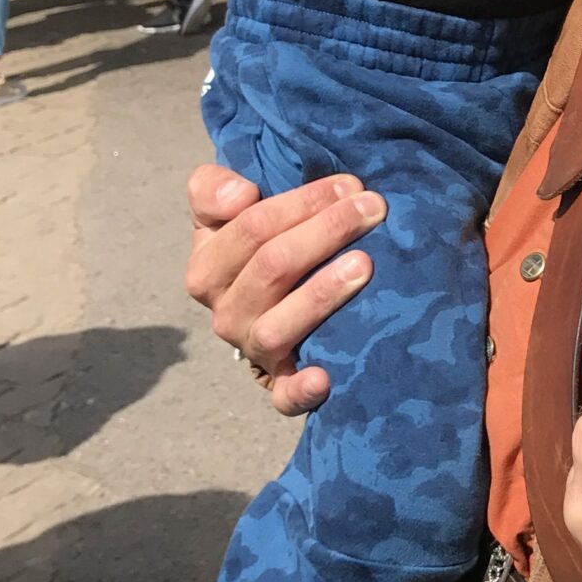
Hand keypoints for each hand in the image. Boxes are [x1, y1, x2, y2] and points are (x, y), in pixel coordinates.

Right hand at [184, 163, 385, 414]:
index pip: (252, 228)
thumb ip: (213, 190)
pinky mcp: (279, 385)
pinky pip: (283, 396)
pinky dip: (300, 390)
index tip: (350, 185)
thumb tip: (239, 195)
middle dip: (327, 231)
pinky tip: (325, 377)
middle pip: (272, 267)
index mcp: (207, 269)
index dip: (303, 202)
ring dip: (321, 294)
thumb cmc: (256, 246)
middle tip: (373, 208)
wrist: (268, 303)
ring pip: (277, 325)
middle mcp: (225, 314)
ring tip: (364, 264)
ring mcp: (253, 352)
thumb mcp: (222, 211)